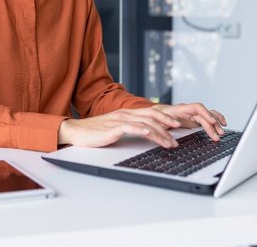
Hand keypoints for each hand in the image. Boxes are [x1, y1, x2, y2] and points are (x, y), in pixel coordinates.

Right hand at [58, 107, 182, 148]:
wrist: (76, 131)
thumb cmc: (95, 133)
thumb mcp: (116, 129)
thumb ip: (129, 129)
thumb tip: (145, 135)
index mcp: (127, 114)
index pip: (151, 113)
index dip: (166, 117)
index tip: (178, 125)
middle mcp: (125, 114)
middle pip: (152, 116)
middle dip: (168, 123)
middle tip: (180, 131)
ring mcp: (119, 120)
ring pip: (145, 123)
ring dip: (160, 133)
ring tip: (170, 142)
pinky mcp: (113, 128)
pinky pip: (130, 127)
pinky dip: (142, 130)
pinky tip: (149, 134)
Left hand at [153, 103, 226, 141]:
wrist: (155, 113)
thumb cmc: (156, 116)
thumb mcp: (158, 120)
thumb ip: (164, 125)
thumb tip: (171, 131)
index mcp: (181, 108)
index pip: (197, 108)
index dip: (205, 113)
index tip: (212, 121)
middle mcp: (188, 110)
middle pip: (204, 115)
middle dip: (212, 125)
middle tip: (217, 136)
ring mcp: (192, 114)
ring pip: (207, 116)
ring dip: (216, 124)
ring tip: (221, 133)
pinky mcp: (194, 119)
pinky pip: (207, 118)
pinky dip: (215, 120)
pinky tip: (221, 124)